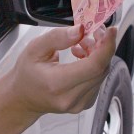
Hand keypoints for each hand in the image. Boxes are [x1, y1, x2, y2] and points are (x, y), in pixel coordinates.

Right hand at [0, 24, 116, 124]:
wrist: (23, 98)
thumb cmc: (26, 74)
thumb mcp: (35, 48)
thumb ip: (58, 37)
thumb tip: (80, 30)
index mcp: (57, 84)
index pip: (93, 66)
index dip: (106, 46)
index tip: (111, 30)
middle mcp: (71, 98)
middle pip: (101, 68)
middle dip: (102, 46)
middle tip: (93, 32)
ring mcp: (80, 103)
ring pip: (102, 73)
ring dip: (97, 54)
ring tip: (81, 45)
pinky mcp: (86, 103)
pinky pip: (99, 79)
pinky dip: (95, 64)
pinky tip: (82, 57)